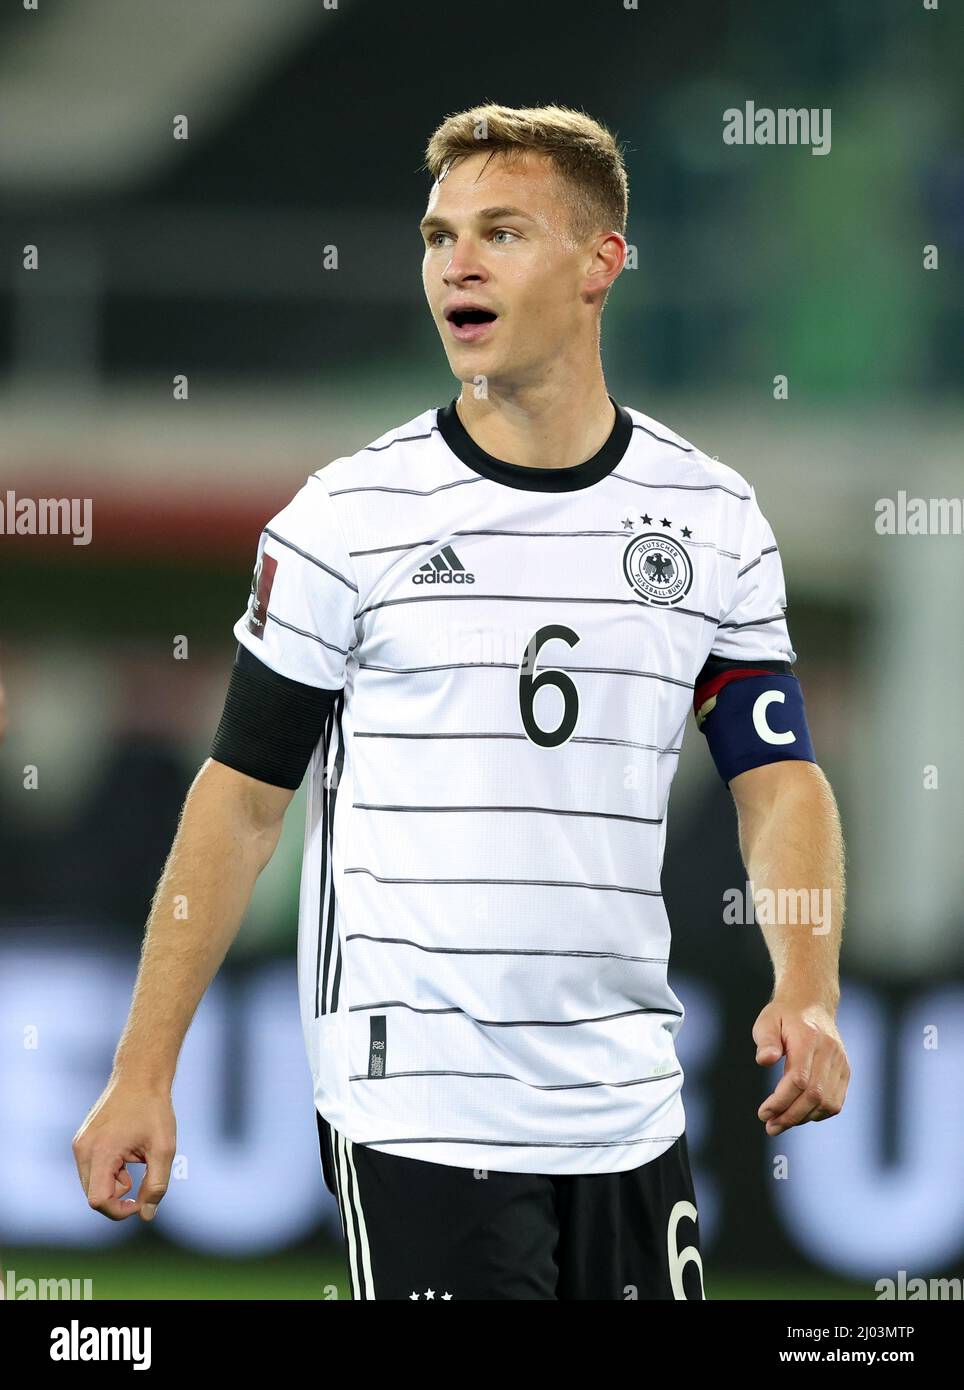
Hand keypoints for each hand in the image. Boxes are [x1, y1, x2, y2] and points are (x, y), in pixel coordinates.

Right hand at [72, 1079, 175, 1220]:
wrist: (140, 1076)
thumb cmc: (154, 1110)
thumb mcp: (164, 1149)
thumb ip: (156, 1185)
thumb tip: (146, 1216)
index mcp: (101, 1152)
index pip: (98, 1201)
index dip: (119, 1211)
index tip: (140, 1203)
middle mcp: (83, 1150)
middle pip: (94, 1195)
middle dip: (119, 1196)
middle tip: (143, 1176)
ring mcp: (80, 1144)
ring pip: (93, 1184)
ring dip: (115, 1183)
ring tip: (136, 1158)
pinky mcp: (82, 1141)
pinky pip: (92, 1170)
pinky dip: (110, 1171)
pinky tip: (127, 1152)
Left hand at [752, 998, 849, 1135]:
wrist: (812, 1004)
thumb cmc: (784, 1015)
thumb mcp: (767, 1021)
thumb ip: (765, 1040)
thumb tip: (764, 1061)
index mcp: (809, 1039)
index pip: (798, 1079)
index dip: (781, 1101)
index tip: (763, 1113)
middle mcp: (829, 1052)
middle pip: (814, 1095)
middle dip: (790, 1116)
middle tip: (770, 1126)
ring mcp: (840, 1062)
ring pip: (827, 1103)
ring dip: (803, 1118)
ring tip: (781, 1122)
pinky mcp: (845, 1071)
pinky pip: (835, 1102)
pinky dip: (818, 1113)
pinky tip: (799, 1114)